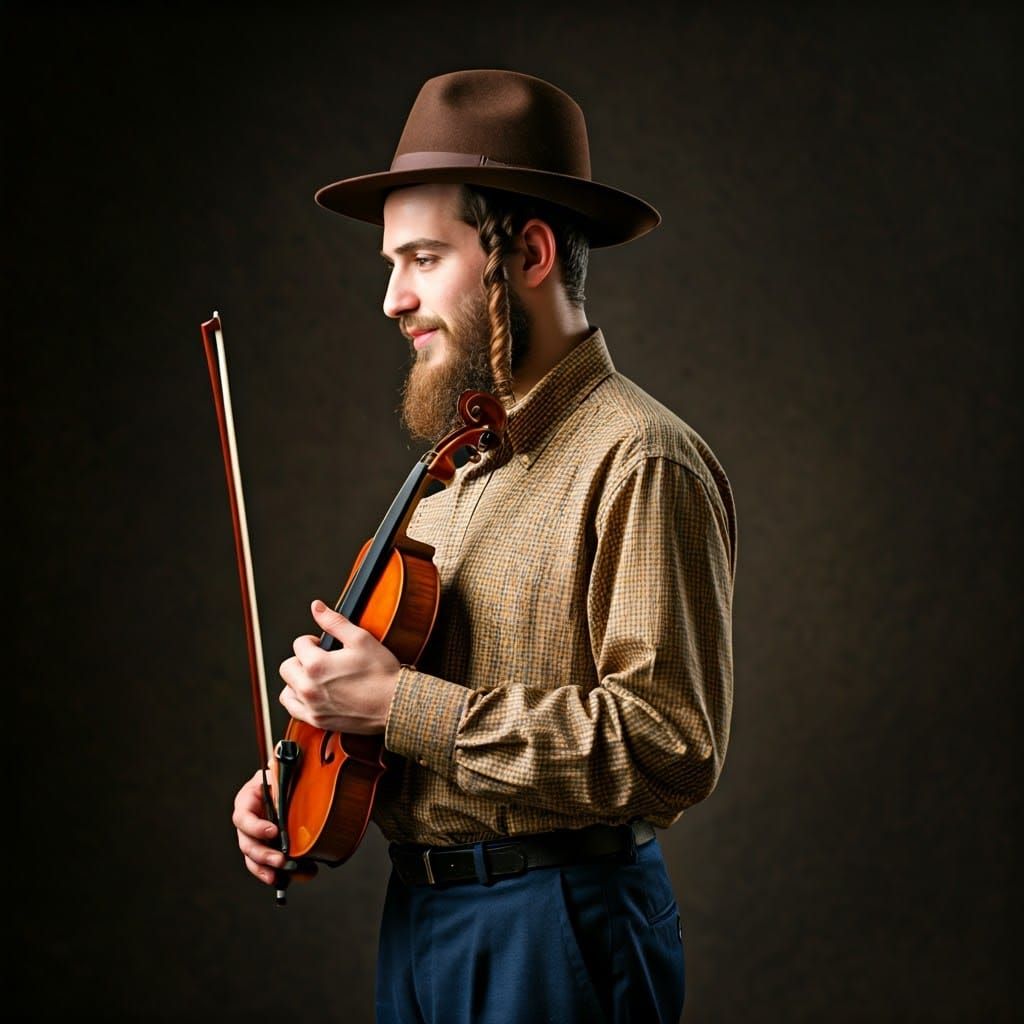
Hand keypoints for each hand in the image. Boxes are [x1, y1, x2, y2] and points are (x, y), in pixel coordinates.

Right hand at [231, 769, 288, 885]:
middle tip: (281, 860)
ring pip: (252, 858)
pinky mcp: (265, 847)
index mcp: (247, 800)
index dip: (256, 826)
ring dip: (265, 869)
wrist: (290, 781)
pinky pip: (263, 865)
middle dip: (263, 854)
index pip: (243, 816)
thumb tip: (281, 768)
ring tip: (280, 877)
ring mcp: (254, 837)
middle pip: (246, 843)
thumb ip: (280, 773)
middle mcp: (247, 821)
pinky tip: (285, 880)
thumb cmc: (284, 774)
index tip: (274, 831)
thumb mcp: (280, 771)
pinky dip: (273, 874)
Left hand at [278, 599, 400, 734]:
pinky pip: (293, 710)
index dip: (313, 640)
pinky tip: (312, 694)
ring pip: (286, 689)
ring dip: (296, 681)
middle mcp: (309, 687)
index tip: (324, 645)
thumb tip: (317, 607)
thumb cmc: (381, 673)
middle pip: (288, 667)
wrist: (394, 704)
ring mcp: (312, 706)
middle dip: (302, 660)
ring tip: (315, 678)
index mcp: (317, 665)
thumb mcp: (360, 639)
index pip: (299, 644)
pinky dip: (298, 700)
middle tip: (321, 660)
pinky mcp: (318, 720)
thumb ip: (334, 621)